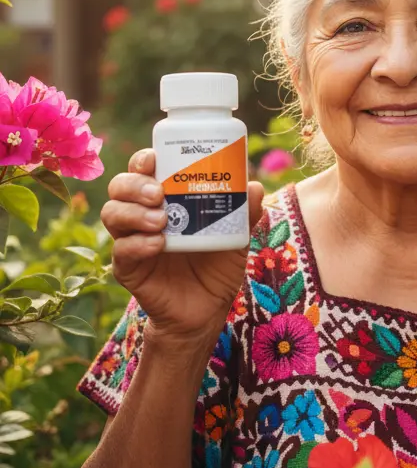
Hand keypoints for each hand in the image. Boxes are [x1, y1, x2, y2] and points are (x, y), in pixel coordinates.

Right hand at [102, 149, 263, 340]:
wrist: (208, 309)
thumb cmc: (218, 267)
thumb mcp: (236, 238)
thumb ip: (245, 214)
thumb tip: (254, 187)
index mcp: (165, 200)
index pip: (143, 170)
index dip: (144, 159)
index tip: (156, 158)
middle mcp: (142, 215)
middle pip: (120, 186)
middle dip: (135, 184)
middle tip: (160, 193)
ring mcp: (132, 241)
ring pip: (112, 214)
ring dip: (133, 212)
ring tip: (161, 220)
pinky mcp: (128, 269)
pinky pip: (121, 251)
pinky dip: (137, 244)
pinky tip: (158, 244)